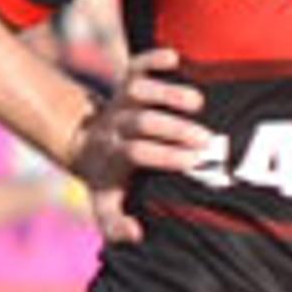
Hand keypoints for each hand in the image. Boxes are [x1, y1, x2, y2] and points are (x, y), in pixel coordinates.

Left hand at [65, 47, 208, 217]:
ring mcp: (121, 101)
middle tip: (206, 139)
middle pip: (142, 120)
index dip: (164, 154)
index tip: (193, 161)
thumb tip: (137, 234)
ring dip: (167, 92)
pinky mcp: (128, 81)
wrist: (85, 144)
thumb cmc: (107, 179)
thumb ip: (116, 225)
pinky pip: (137, 64)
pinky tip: (177, 57)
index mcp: (113, 153)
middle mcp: (116, 124)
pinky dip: (153, 57)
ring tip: (199, 102)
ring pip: (138, 89)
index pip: (138, 151)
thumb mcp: (105, 205)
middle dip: (173, 127)